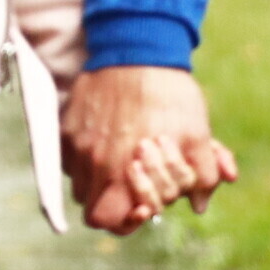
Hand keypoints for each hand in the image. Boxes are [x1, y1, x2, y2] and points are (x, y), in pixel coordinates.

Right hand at [62, 65, 238, 232]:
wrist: (136, 49)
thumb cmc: (170, 95)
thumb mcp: (199, 136)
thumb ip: (204, 177)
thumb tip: (198, 205)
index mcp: (122, 171)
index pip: (107, 221)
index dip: (127, 220)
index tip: (146, 206)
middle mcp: (92, 162)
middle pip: (92, 206)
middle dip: (115, 202)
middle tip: (137, 184)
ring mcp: (75, 143)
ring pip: (80, 182)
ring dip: (102, 180)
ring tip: (124, 159)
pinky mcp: (66, 124)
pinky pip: (71, 156)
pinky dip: (88, 156)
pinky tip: (110, 138)